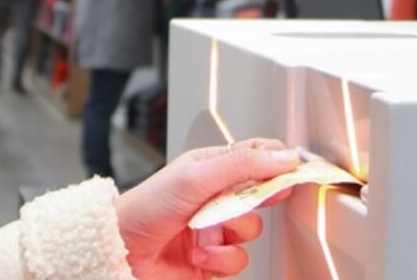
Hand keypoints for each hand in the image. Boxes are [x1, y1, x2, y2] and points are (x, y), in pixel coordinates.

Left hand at [114, 138, 301, 278]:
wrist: (120, 250)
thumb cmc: (146, 207)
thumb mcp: (196, 177)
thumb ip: (243, 165)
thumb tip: (283, 158)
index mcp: (211, 167)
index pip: (256, 157)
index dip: (278, 162)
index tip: (295, 168)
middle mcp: (216, 197)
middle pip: (260, 194)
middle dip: (255, 201)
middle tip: (246, 200)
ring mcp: (215, 228)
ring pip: (252, 230)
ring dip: (231, 232)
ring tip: (204, 231)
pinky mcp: (213, 258)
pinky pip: (238, 259)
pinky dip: (220, 258)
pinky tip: (199, 253)